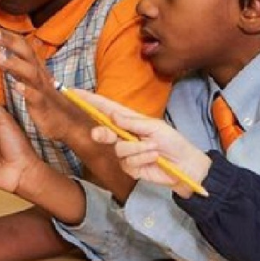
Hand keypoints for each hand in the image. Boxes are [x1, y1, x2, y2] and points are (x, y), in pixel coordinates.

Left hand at [0, 26, 76, 141]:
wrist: (71, 124)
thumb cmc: (48, 100)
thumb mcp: (32, 81)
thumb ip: (17, 66)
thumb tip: (0, 52)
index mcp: (35, 68)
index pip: (23, 46)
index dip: (8, 36)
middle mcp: (39, 75)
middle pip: (26, 53)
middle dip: (9, 41)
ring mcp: (42, 90)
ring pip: (30, 73)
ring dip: (13, 63)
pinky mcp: (43, 106)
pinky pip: (36, 97)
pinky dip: (26, 91)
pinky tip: (16, 86)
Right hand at [74, 88, 211, 195]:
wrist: (186, 168)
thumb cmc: (173, 142)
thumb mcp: (155, 127)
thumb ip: (132, 122)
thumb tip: (112, 115)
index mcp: (128, 120)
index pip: (105, 108)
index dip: (89, 101)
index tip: (73, 93)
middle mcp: (123, 134)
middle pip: (101, 131)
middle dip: (101, 133)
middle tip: (103, 134)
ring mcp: (124, 152)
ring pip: (117, 148)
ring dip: (137, 149)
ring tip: (154, 149)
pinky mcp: (128, 167)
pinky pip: (127, 161)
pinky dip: (141, 158)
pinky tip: (153, 159)